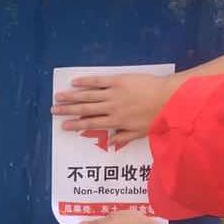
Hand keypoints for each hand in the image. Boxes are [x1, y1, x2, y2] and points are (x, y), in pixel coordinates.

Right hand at [51, 73, 178, 147]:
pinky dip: (86, 82)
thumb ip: (125, 137)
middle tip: (54, 110)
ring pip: (88, 95)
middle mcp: (111, 108)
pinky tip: (75, 82)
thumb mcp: (141, 132)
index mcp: (116, 121)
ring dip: (72, 96)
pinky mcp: (118, 80)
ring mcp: (113, 93)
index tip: (64, 126)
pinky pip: (99, 81)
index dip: (76, 125)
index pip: (92, 123)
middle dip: (68, 110)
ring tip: (58, 96)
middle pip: (85, 109)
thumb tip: (110, 142)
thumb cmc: (157, 116)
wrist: (168, 98)